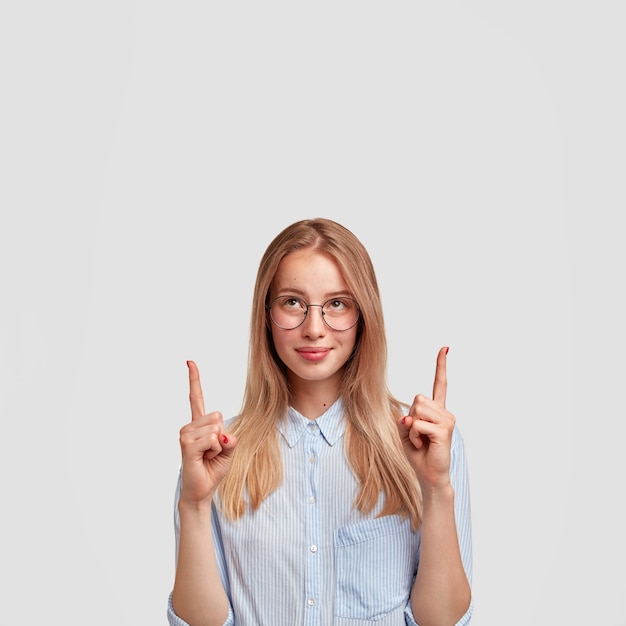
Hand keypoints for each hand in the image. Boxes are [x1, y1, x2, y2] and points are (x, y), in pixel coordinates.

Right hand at [178, 360, 236, 506]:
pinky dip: (215, 451)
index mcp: (199, 424)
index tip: (189, 362)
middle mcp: (189, 426)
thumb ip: (230, 438)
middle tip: (212, 452)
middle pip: (217, 416)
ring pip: (216, 428)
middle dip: (223, 436)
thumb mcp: (229, 451)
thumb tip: (222, 435)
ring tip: (207, 457)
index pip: (196, 397)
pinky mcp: (186, 446)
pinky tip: (204, 459)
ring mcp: (186, 435)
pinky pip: (212, 439)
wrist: (202, 491)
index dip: (194, 379)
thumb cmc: (213, 469)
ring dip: (219, 446)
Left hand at [397, 347, 455, 493]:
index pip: (440, 384)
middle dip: (411, 416)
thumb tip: (409, 416)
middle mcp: (445, 412)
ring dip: (412, 427)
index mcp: (436, 410)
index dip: (441, 366)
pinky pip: (418, 424)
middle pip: (418, 398)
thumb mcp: (404, 432)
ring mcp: (447, 420)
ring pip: (418, 409)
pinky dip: (414, 435)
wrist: (430, 475)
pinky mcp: (445, 431)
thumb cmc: (418, 453)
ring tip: (421, 440)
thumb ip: (405, 419)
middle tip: (417, 434)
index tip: (445, 348)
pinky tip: (423, 444)